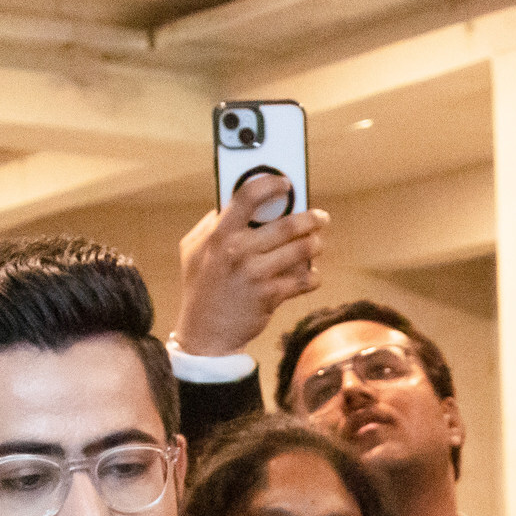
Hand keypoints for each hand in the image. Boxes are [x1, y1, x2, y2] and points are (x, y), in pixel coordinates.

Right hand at [176, 178, 327, 356]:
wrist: (205, 332)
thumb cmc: (201, 286)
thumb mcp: (194, 249)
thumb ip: (213, 224)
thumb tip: (238, 202)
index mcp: (219, 234)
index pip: (246, 197)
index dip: (270, 184)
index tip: (286, 182)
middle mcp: (238, 250)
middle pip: (286, 225)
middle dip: (311, 219)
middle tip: (321, 217)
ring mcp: (255, 273)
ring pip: (301, 251)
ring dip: (315, 245)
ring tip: (317, 243)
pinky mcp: (270, 295)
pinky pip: (304, 279)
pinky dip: (312, 276)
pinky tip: (311, 275)